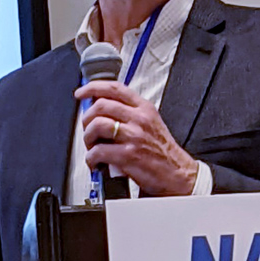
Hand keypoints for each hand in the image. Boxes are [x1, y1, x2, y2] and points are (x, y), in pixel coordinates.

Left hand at [75, 80, 197, 195]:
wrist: (178, 174)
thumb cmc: (162, 151)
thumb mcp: (150, 122)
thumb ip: (130, 113)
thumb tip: (102, 110)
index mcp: (144, 108)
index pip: (115, 88)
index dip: (93, 87)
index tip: (81, 93)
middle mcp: (139, 118)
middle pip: (101, 105)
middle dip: (87, 117)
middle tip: (87, 128)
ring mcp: (133, 136)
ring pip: (97, 125)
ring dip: (88, 137)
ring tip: (92, 146)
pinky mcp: (128, 155)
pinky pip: (98, 151)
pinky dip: (91, 158)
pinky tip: (96, 163)